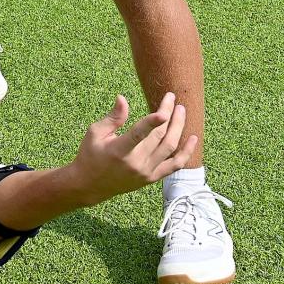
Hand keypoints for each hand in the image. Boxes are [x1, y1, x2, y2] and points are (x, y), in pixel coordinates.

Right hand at [68, 92, 197, 205]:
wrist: (90, 185)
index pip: (138, 134)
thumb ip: (113, 117)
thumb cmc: (90, 155)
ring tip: (181, 110)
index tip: (164, 111)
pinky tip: (193, 138)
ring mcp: (146, 172)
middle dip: (168, 114)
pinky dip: (186, 152)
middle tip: (172, 98)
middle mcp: (135, 163)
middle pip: (158, 136)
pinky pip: (174, 166)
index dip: (152, 122)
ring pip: (169, 147)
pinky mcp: (152, 178)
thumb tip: (122, 98)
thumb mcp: (95, 132)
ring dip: (178, 127)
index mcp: (119, 150)